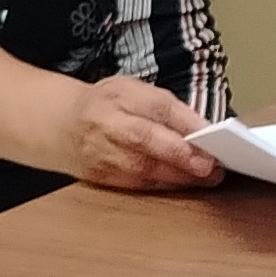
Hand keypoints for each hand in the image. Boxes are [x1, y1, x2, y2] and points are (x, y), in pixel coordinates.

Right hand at [61, 76, 220, 191]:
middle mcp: (108, 123)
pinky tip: (183, 184)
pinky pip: (135, 184)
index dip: (186, 122)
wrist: (63, 124)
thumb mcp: (136, 90)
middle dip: (181, 154)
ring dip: (178, 176)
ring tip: (206, 178)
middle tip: (210, 165)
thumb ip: (167, 107)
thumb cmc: (109, 104)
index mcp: (120, 95)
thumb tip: (203, 128)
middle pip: (147, 139)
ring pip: (142, 168)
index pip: (157, 107)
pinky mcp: (99, 176)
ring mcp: (101, 152)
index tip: (213, 135)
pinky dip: (162, 186)